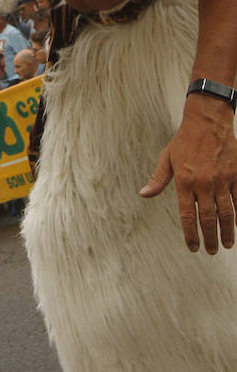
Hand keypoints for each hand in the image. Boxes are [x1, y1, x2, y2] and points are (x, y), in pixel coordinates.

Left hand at [140, 94, 236, 253]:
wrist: (207, 121)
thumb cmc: (184, 139)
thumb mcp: (167, 157)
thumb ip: (158, 179)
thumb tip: (144, 194)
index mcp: (184, 180)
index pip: (187, 215)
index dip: (190, 234)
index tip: (193, 247)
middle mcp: (203, 183)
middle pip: (208, 218)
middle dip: (210, 238)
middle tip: (210, 250)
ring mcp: (221, 179)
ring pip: (226, 213)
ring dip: (227, 232)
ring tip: (226, 245)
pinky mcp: (235, 174)